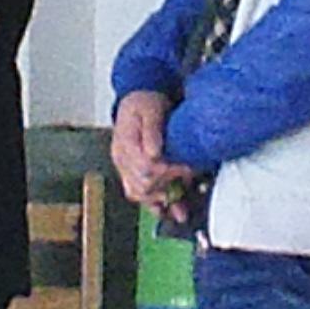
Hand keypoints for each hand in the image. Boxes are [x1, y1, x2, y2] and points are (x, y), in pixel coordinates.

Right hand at [110, 86, 181, 208]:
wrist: (137, 98)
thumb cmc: (145, 102)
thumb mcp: (151, 109)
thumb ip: (152, 130)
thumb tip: (154, 153)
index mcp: (125, 144)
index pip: (145, 167)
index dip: (167, 172)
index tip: (186, 169)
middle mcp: (122, 159)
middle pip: (141, 186)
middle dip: (166, 189)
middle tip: (187, 184)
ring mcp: (125, 167)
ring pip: (138, 194)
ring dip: (160, 203)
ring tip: (180, 211)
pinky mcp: (131, 171)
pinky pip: (138, 194)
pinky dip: (153, 204)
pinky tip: (167, 211)